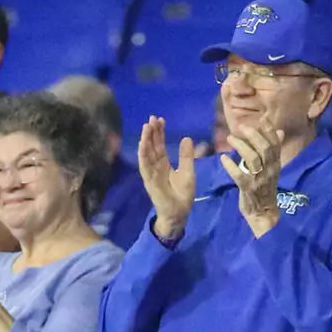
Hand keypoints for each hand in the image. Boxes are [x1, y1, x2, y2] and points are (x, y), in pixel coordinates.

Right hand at [136, 116, 196, 240]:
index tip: (161, 120)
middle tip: (152, 118)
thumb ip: (186, 156)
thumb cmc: (183, 194)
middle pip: (152, 146)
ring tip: (146, 127)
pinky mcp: (149, 181)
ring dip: (145, 140)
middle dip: (151, 132)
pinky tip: (143, 144)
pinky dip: (143, 155)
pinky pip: (145, 166)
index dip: (159, 132)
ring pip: (146, 153)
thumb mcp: (188, 171)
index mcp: (164, 164)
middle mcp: (155, 166)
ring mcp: (151, 173)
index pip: (159, 144)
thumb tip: (186, 138)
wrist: (179, 213)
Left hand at [221, 125, 285, 236]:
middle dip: (253, 135)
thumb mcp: (272, 168)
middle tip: (241, 127)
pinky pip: (239, 175)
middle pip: (264, 148)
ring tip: (229, 138)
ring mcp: (259, 179)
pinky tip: (223, 158)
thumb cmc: (265, 188)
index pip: (274, 143)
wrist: (264, 214)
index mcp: (275, 163)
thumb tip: (279, 131)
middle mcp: (270, 169)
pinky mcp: (249, 189)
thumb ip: (274, 150)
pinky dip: (231, 166)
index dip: (269, 129)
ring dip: (240, 146)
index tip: (262, 117)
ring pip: (253, 159)